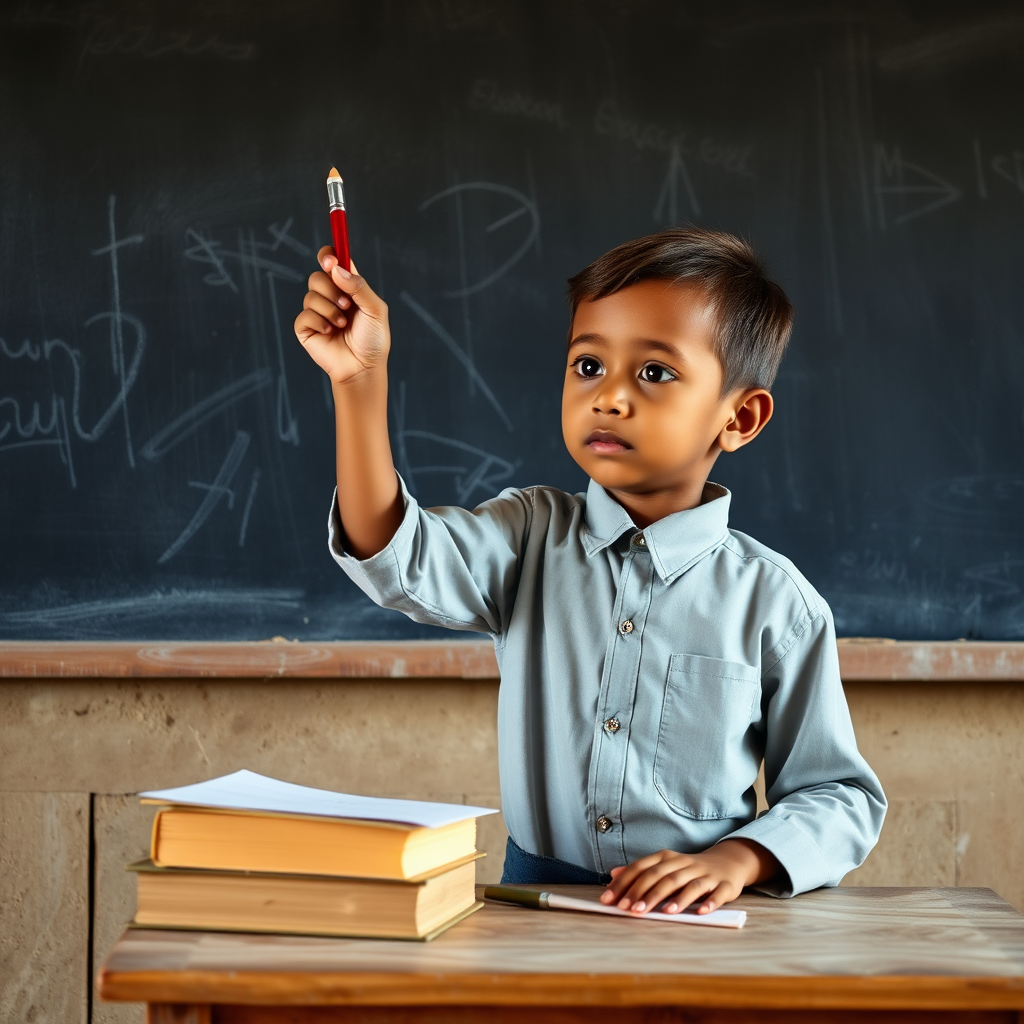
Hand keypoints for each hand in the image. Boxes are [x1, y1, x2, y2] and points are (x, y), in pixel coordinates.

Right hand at [293, 248, 389, 385]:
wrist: (362, 368)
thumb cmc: (373, 340)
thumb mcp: (375, 309)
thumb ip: (359, 286)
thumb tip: (336, 269)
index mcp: (348, 288)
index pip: (333, 263)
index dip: (328, 256)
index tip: (330, 261)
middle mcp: (330, 297)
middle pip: (317, 276)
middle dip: (331, 290)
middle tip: (347, 305)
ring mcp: (317, 312)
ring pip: (311, 295)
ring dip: (330, 310)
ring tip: (342, 324)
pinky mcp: (306, 328)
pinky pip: (305, 315)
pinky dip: (320, 323)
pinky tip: (330, 333)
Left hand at [599, 839, 778, 915]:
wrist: (727, 862)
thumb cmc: (689, 869)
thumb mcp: (664, 866)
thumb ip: (640, 871)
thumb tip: (613, 874)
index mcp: (667, 858)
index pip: (642, 868)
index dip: (625, 883)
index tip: (610, 900)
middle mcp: (685, 864)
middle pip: (663, 877)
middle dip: (646, 893)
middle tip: (632, 910)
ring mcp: (706, 874)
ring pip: (689, 885)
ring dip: (677, 899)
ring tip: (663, 912)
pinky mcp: (724, 885)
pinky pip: (717, 894)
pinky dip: (710, 903)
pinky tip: (701, 912)